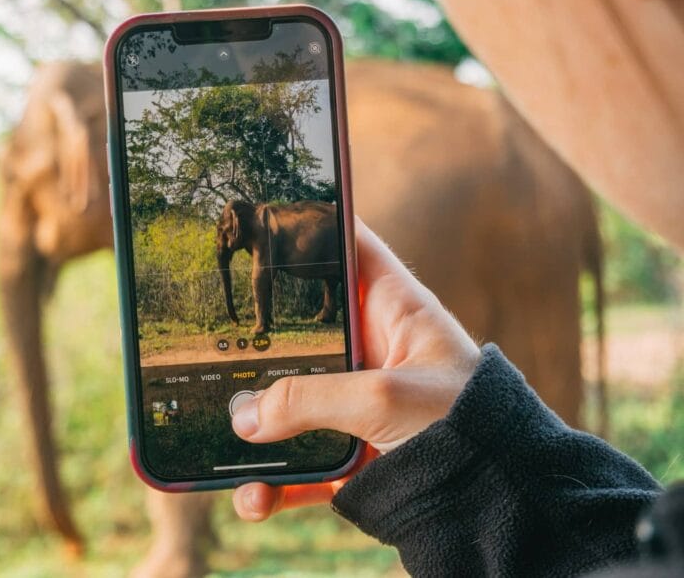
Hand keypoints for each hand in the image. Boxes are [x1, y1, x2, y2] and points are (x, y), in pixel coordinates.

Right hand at [231, 217, 480, 520]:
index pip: (351, 249)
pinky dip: (274, 484)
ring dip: (257, 427)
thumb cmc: (470, 427)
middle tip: (213, 333)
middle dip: (259, 339)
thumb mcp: (386, 396)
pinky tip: (254, 497)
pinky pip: (301, 466)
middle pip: (302, 330)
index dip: (314, 226)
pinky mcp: (354, 457)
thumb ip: (310, 399)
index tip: (267, 213)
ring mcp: (360, 406)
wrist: (506, 505)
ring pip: (292, 404)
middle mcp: (372, 353)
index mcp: (395, 311)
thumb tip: (244, 416)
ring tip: (227, 439)